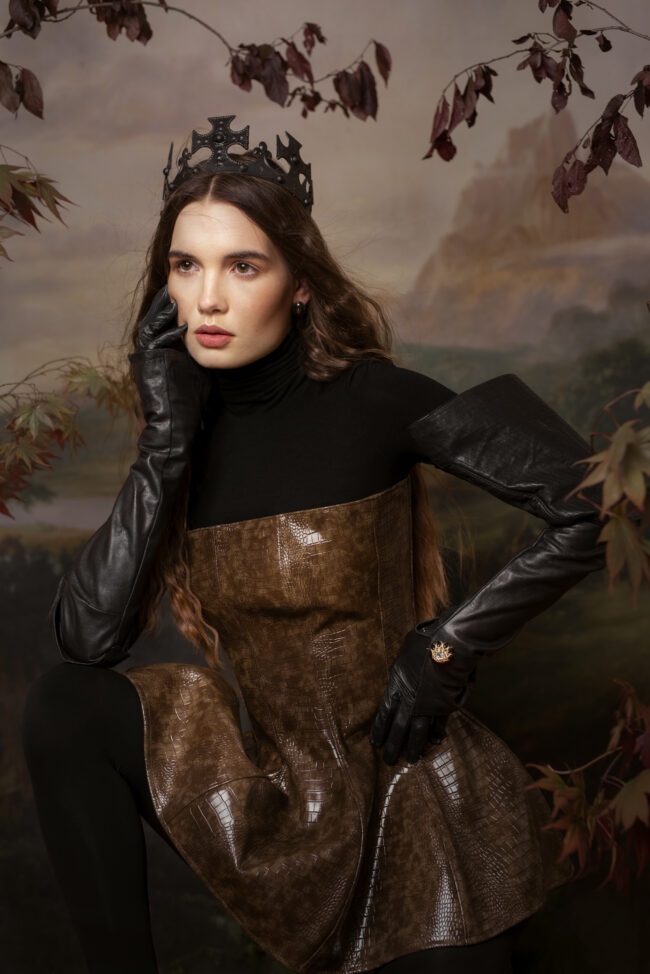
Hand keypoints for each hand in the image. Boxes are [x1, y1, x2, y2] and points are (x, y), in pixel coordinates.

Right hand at [129, 284, 211, 447]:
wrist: (175, 425)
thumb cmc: (190, 403)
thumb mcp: (199, 371)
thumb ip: (202, 354)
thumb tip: (219, 339)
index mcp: (164, 352)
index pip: (167, 323)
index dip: (176, 309)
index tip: (189, 295)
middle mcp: (152, 351)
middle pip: (156, 319)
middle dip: (165, 303)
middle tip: (175, 286)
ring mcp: (147, 356)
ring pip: (151, 325)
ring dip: (162, 310)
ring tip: (173, 294)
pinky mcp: (146, 362)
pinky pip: (154, 340)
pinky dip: (166, 329)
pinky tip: (181, 321)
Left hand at [370, 626, 474, 765]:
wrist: (450, 646)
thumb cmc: (427, 642)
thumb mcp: (406, 652)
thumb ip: (404, 667)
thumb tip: (402, 671)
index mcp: (397, 685)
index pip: (384, 713)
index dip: (379, 729)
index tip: (375, 742)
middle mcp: (410, 700)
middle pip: (398, 728)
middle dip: (393, 746)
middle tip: (388, 761)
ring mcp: (428, 706)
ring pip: (417, 733)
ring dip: (413, 748)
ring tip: (410, 760)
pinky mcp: (445, 707)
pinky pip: (439, 725)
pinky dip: (436, 734)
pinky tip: (434, 743)